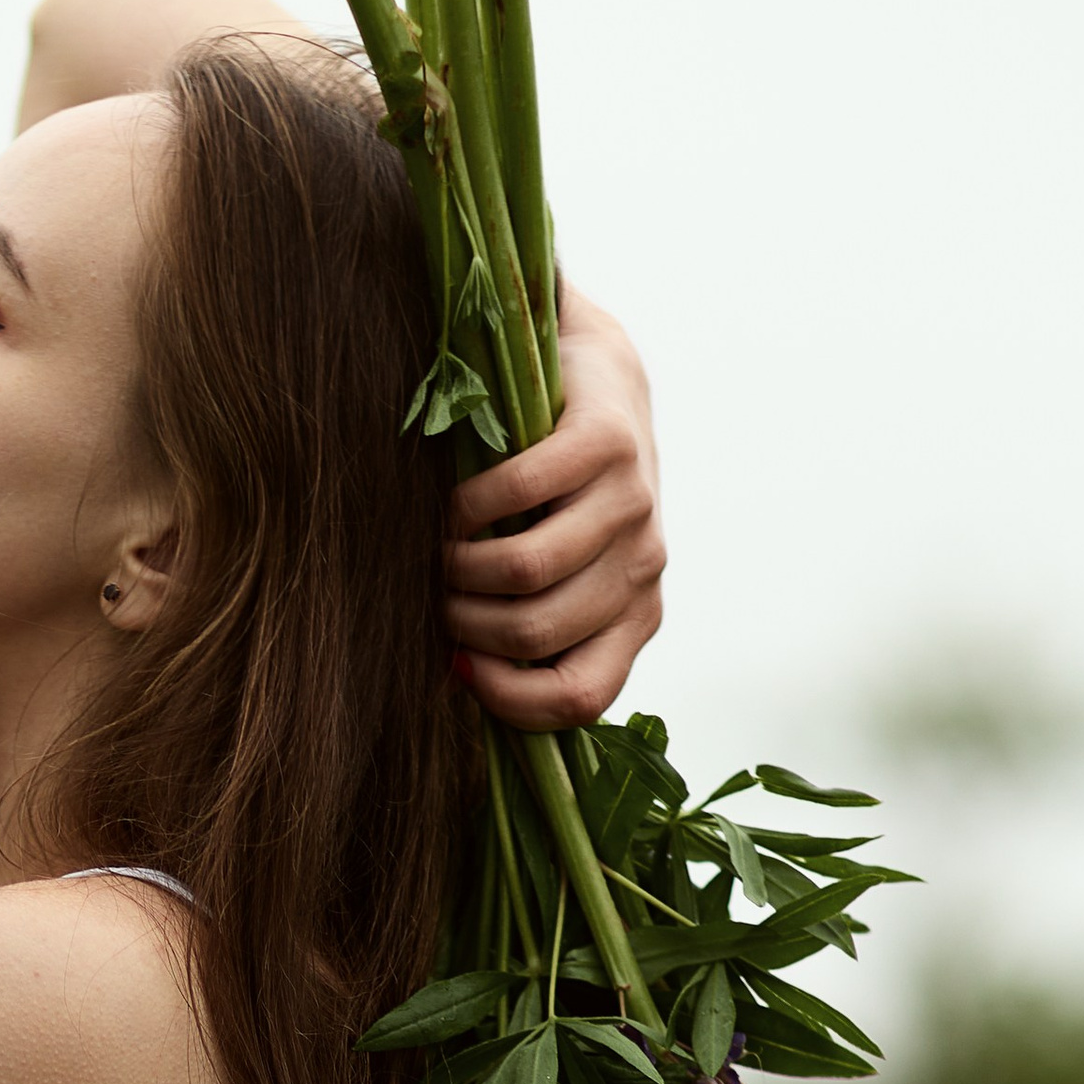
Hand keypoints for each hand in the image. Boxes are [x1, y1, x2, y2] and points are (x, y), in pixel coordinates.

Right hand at [444, 287, 666, 729]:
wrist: (599, 383)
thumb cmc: (562, 499)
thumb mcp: (562, 577)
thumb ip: (531, 632)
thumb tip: (458, 679)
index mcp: (638, 617)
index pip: (581, 698)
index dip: (508, 700)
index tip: (462, 669)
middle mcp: (644, 568)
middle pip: (535, 633)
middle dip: (466, 624)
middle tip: (439, 597)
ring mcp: (633, 505)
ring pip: (525, 570)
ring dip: (459, 569)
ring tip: (442, 553)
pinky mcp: (608, 443)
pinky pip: (518, 492)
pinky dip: (468, 507)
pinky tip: (457, 507)